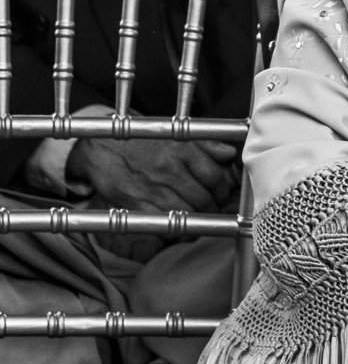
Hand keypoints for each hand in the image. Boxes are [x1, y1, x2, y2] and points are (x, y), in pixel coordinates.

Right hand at [65, 137, 240, 211]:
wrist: (102, 149)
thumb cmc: (142, 143)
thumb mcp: (174, 136)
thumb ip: (205, 144)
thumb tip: (229, 153)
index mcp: (181, 150)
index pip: (214, 176)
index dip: (222, 190)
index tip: (222, 194)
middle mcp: (169, 169)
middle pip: (204, 198)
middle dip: (212, 207)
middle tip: (211, 208)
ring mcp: (153, 188)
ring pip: (187, 212)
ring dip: (196, 218)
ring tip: (196, 215)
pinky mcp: (137, 204)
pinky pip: (165, 223)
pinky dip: (175, 227)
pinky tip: (178, 223)